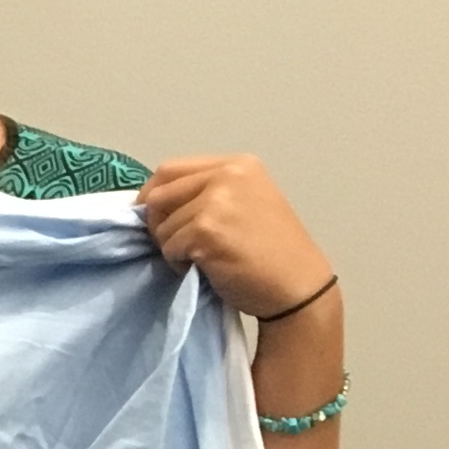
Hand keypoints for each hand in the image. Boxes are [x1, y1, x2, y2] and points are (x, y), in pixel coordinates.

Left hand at [140, 155, 333, 319]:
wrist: (297, 284)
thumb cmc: (270, 250)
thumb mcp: (244, 203)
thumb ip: (206, 193)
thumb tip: (152, 202)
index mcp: (237, 164)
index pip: (170, 169)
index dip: (152, 195)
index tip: (151, 216)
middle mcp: (228, 174)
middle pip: (158, 194)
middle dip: (156, 223)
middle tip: (176, 244)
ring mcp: (217, 201)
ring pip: (161, 225)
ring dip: (172, 248)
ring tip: (203, 258)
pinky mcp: (206, 230)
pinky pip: (169, 248)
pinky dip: (179, 263)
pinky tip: (206, 267)